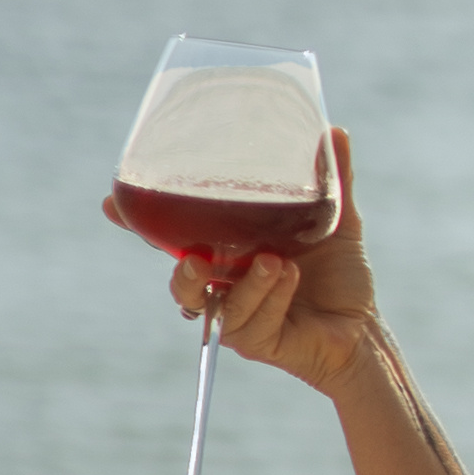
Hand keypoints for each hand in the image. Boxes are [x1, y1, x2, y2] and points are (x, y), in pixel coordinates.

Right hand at [121, 131, 379, 391]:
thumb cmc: (340, 276)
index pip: (174, 236)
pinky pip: (251, 322)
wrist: (363, 330)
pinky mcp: (255, 343)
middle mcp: (224, 285)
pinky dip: (272, 297)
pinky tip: (292, 279)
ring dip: (244, 283)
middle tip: (195, 255)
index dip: (138, 223)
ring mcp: (235, 316)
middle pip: (181, 278)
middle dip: (180, 268)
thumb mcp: (337, 222)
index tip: (110, 203)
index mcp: (228, 251)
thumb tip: (337, 131)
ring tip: (274, 261)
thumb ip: (332, 181)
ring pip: (215, 303)